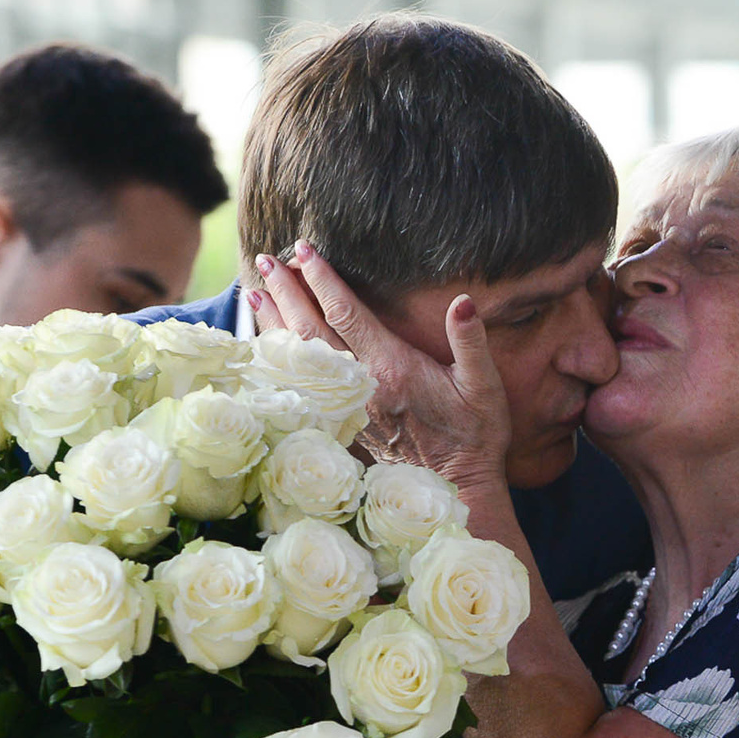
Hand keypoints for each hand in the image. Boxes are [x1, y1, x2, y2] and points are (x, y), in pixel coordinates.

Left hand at [255, 247, 511, 490]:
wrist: (456, 487)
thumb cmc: (475, 434)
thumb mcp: (484, 386)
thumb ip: (471, 342)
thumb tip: (462, 302)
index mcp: (392, 369)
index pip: (346, 314)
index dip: (322, 280)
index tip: (304, 250)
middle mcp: (361, 386)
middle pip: (311, 332)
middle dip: (287, 292)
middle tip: (267, 260)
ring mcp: (347, 406)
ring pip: (300, 358)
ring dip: (275, 322)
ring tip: (254, 291)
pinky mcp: (343, 422)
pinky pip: (301, 385)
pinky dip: (280, 361)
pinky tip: (267, 343)